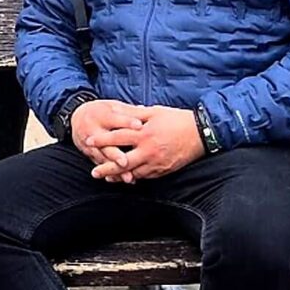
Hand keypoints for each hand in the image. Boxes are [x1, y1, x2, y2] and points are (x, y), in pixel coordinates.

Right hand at [69, 100, 150, 183]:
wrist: (77, 117)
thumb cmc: (102, 111)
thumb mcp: (113, 107)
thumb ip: (130, 111)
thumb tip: (148, 110)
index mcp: (102, 115)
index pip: (116, 118)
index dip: (127, 122)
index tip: (139, 126)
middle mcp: (94, 129)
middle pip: (105, 142)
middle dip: (115, 154)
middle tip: (126, 162)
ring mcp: (90, 144)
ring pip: (103, 157)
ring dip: (115, 169)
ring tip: (128, 178)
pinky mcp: (90, 154)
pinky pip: (101, 164)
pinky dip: (113, 174)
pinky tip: (124, 179)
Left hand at [87, 106, 204, 181]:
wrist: (201, 133)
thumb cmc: (177, 119)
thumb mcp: (155, 112)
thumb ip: (136, 113)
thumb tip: (120, 111)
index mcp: (144, 133)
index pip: (118, 137)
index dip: (102, 140)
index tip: (89, 141)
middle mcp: (148, 150)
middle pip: (122, 162)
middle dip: (106, 168)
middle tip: (94, 172)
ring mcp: (157, 162)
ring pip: (134, 173)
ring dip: (119, 176)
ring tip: (107, 178)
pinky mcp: (164, 170)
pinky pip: (147, 176)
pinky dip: (135, 177)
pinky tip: (127, 178)